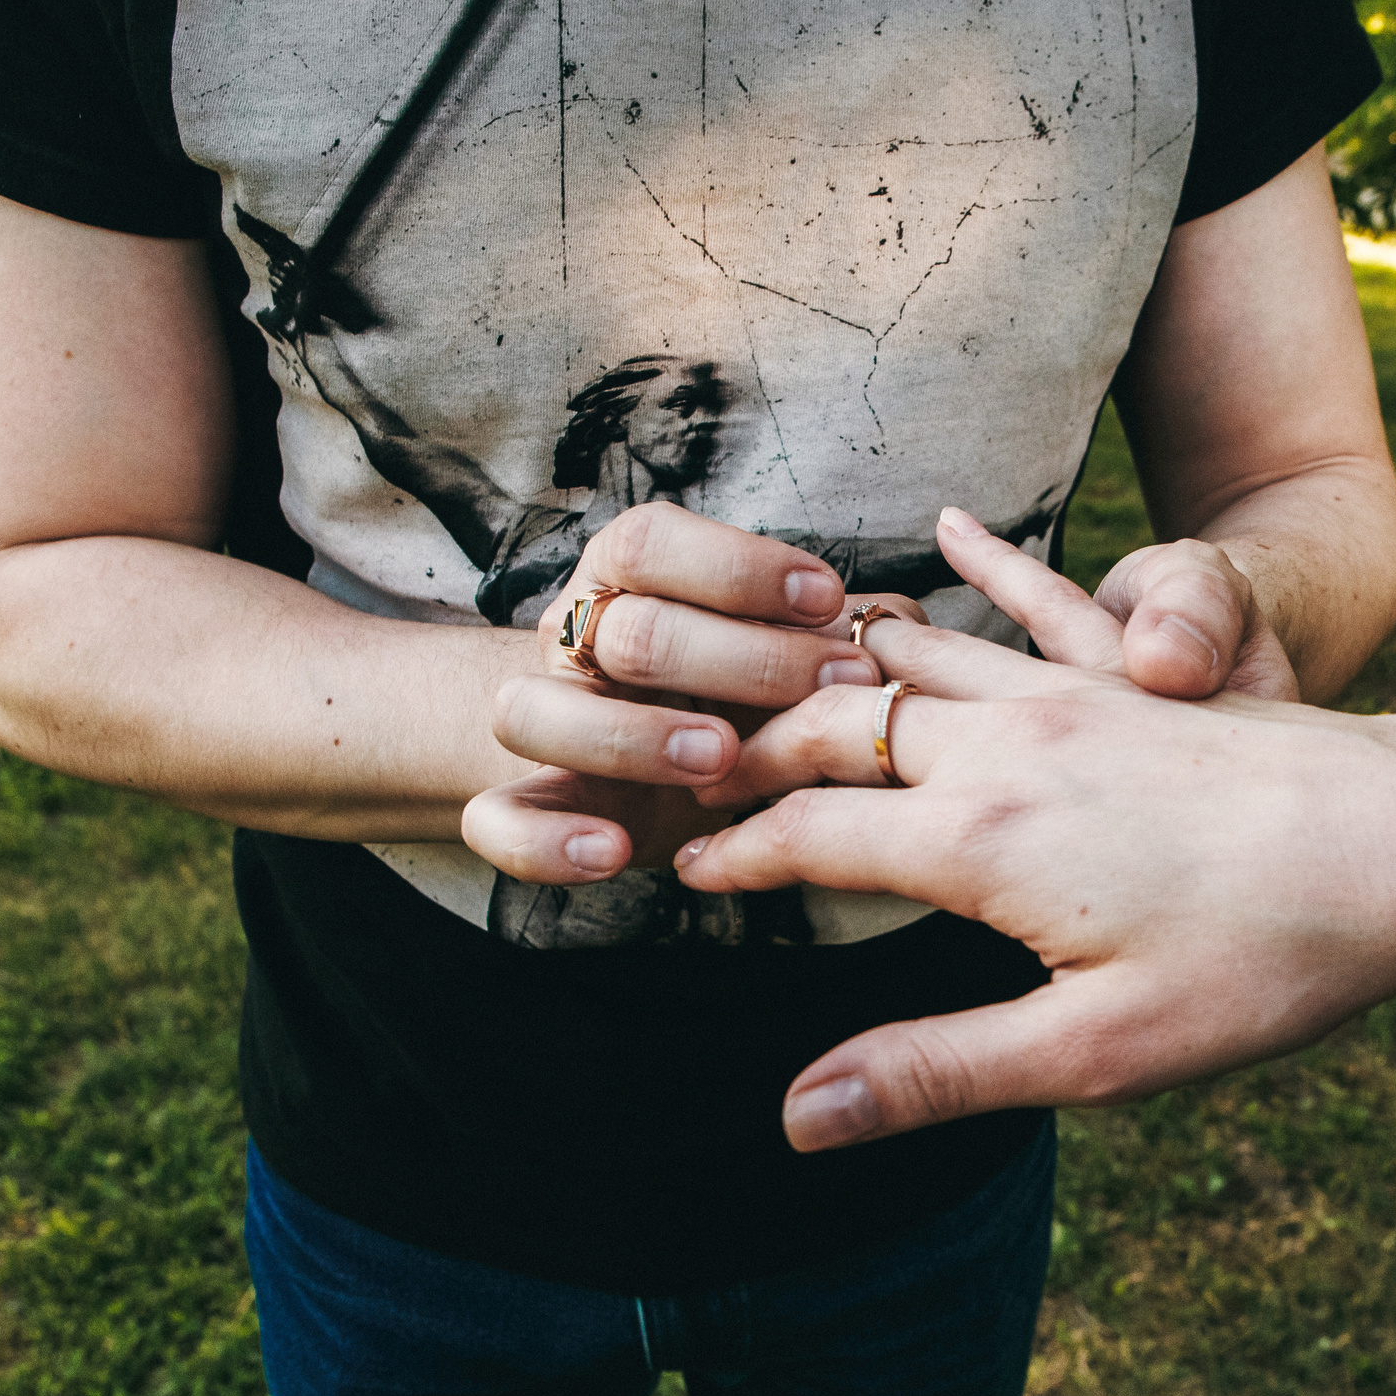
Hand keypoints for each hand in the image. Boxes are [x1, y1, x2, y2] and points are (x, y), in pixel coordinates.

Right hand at [462, 502, 924, 879]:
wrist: (656, 756)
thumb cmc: (744, 684)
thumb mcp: (791, 645)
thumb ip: (836, 629)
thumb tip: (901, 627)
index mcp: (630, 576)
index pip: (653, 542)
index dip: (739, 568)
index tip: (828, 600)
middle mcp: (575, 637)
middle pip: (627, 631)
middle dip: (734, 660)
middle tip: (824, 691)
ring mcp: (544, 718)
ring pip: (534, 713)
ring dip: (634, 737)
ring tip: (720, 760)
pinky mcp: (533, 805)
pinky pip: (494, 821)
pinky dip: (545, 842)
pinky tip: (611, 853)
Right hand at [680, 510, 1395, 1152]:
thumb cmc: (1264, 964)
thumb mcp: (1095, 1052)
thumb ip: (935, 1073)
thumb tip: (796, 1119)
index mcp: (978, 843)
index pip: (812, 838)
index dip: (734, 854)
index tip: (677, 865)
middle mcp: (1006, 746)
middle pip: (842, 728)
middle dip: (754, 743)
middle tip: (686, 753)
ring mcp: (1075, 694)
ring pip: (919, 653)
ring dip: (834, 656)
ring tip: (764, 652)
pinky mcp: (1140, 672)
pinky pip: (1044, 596)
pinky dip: (985, 561)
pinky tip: (946, 525)